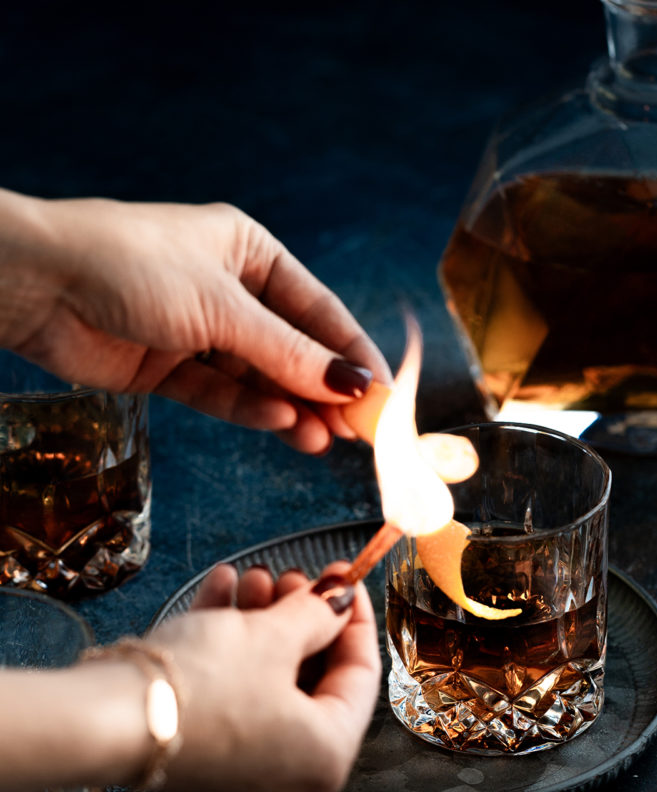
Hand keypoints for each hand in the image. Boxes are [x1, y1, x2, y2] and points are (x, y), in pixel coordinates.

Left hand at [0, 189, 391, 453]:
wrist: (36, 284)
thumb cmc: (127, 265)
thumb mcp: (223, 308)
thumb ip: (289, 354)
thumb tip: (353, 384)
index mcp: (249, 252)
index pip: (319, 310)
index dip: (354, 354)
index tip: (387, 396)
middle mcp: (228, 291)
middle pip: (293, 349)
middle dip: (327, 390)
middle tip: (362, 432)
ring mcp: (198, 332)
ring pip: (260, 378)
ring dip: (293, 408)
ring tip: (326, 440)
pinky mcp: (168, 368)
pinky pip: (223, 394)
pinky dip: (252, 411)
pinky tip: (283, 428)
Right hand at [152, 562, 381, 791]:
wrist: (105, 720)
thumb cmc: (201, 687)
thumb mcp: (273, 635)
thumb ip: (317, 614)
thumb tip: (339, 602)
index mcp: (326, 755)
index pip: (362, 675)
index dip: (355, 615)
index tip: (346, 577)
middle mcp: (289, 770)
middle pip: (312, 676)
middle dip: (301, 615)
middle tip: (293, 575)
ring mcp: (242, 762)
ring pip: (269, 677)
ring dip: (263, 619)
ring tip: (254, 576)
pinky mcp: (201, 746)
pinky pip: (232, 687)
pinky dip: (231, 640)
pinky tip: (222, 591)